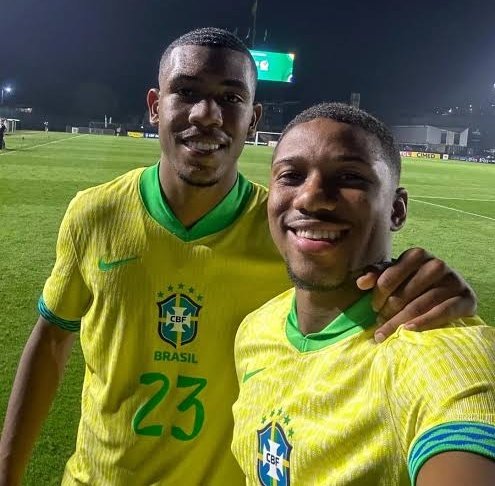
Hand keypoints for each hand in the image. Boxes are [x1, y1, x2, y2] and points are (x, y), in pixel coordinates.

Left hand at [356, 248, 476, 342]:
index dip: (377, 296)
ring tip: (387, 335)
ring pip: (419, 306)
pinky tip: (409, 332)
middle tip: (379, 326)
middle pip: (402, 295)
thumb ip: (377, 275)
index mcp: (416, 255)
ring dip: (399, 323)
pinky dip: (424, 323)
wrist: (452, 291)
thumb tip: (361, 282)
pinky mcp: (466, 298)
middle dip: (387, 313)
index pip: (387, 279)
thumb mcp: (396, 275)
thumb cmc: (416, 282)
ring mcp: (453, 280)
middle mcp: (436, 264)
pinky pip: (442, 313)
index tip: (373, 308)